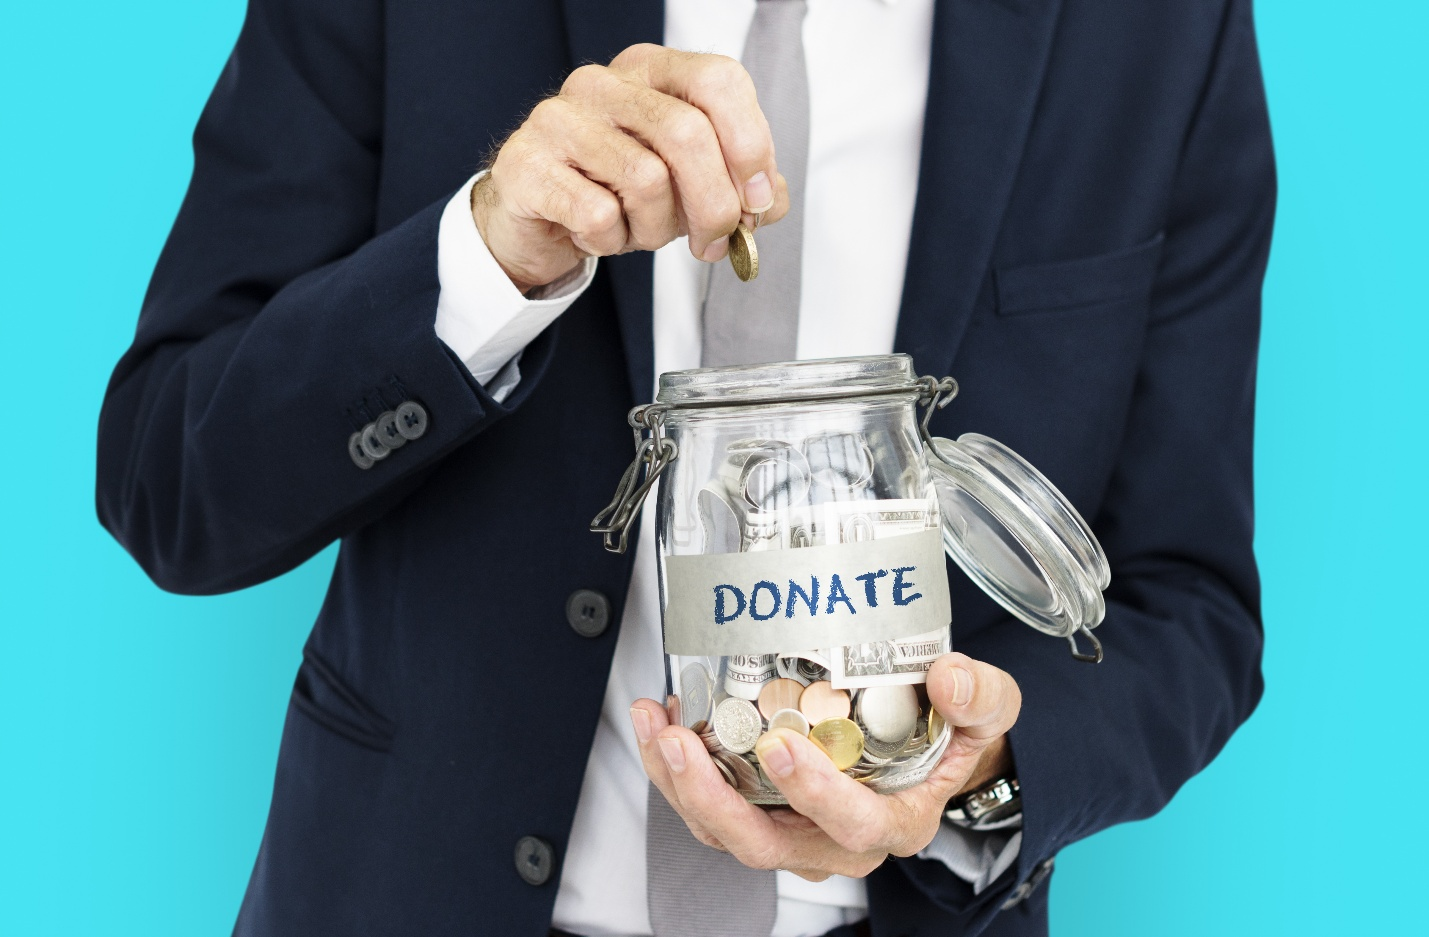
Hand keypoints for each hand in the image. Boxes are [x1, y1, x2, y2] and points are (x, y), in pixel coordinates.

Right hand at [472, 44, 790, 291]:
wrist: (537, 222)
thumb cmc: (616, 193)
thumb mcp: (688, 187)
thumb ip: (739, 186)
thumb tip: (770, 200)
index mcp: (651, 71)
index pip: (719, 81)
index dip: (750, 145)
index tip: (757, 200)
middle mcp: (603, 82)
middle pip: (687, 134)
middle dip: (714, 204)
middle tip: (712, 242)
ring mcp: (559, 118)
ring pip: (646, 179)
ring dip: (653, 229)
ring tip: (634, 231)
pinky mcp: (526, 164)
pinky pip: (597, 213)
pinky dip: (610, 241)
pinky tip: (596, 235)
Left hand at [629, 653, 1021, 880]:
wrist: (932, 747)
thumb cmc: (951, 735)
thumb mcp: (988, 710)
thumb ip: (978, 695)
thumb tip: (949, 675)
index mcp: (896, 820)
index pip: (854, 824)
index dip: (814, 794)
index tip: (780, 748)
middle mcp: (838, 841)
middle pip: (766, 844)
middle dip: (714, 798)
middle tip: (683, 742)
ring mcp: (794, 832)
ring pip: (726, 831)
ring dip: (680, 783)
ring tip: (658, 726)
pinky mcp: (761, 813)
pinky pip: (711, 808)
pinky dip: (680, 769)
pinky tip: (669, 721)